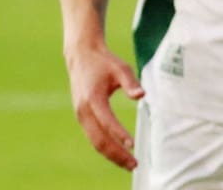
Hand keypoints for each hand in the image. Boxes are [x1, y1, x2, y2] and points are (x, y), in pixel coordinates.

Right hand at [65, 42, 145, 169]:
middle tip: (134, 164)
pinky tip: (119, 154)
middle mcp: (83, 110)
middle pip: (98, 139)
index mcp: (93, 98)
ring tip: (129, 164)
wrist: (81, 57)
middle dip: (116, 154)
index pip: (107, 121)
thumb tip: (142, 96)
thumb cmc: (104, 62)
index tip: (132, 145)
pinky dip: (105, 148)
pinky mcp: (82, 117)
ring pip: (95, 141)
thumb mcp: (121, 67)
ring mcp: (81, 115)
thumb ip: (131, 83)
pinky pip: (93, 137)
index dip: (119, 134)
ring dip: (111, 155)